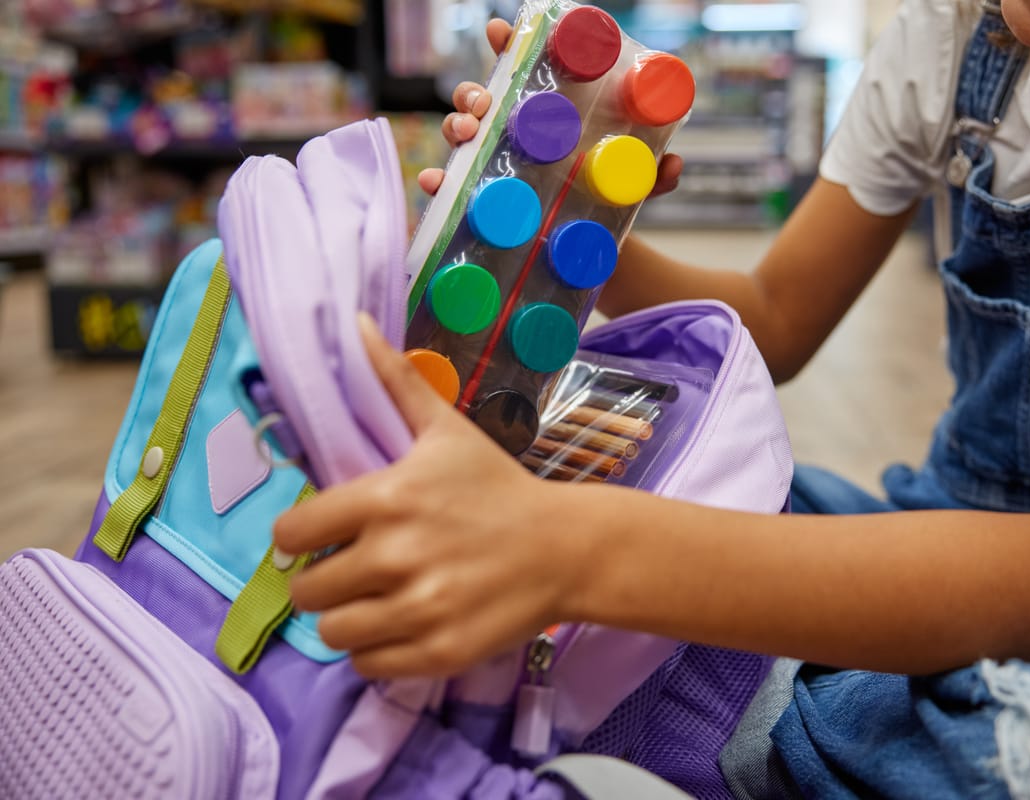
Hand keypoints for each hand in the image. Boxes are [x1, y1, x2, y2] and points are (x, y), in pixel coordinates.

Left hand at [273, 313, 587, 677]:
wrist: (566, 547)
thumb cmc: (498, 487)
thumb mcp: (446, 431)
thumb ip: (394, 381)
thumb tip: (353, 324)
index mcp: (386, 499)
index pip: (291, 533)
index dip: (299, 535)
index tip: (322, 534)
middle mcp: (395, 556)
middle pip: (308, 590)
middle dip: (324, 579)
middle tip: (355, 568)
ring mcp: (418, 609)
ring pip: (333, 633)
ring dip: (346, 618)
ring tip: (374, 600)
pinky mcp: (437, 652)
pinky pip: (368, 665)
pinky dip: (376, 650)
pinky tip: (399, 625)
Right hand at [416, 18, 683, 197]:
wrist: (592, 259)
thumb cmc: (609, 206)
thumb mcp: (636, 186)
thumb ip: (655, 174)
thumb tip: (674, 165)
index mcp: (547, 119)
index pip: (522, 72)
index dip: (507, 46)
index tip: (501, 31)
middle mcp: (513, 137)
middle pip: (481, 99)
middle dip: (475, 93)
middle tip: (485, 102)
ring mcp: (492, 168)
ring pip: (461, 135)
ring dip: (456, 127)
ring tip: (465, 134)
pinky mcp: (479, 202)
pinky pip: (449, 188)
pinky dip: (436, 183)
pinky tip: (434, 184)